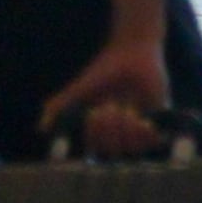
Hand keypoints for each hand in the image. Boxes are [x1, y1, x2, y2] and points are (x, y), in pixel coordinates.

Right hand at [36, 31, 174, 160]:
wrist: (133, 52)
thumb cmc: (105, 69)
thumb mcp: (80, 88)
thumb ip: (61, 106)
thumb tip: (42, 128)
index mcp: (101, 129)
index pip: (95, 149)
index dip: (93, 136)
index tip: (92, 114)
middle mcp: (119, 132)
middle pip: (112, 151)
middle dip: (108, 130)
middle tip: (110, 106)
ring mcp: (139, 128)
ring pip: (131, 149)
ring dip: (126, 130)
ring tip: (126, 109)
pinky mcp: (159, 121)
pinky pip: (152, 142)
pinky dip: (145, 135)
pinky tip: (142, 120)